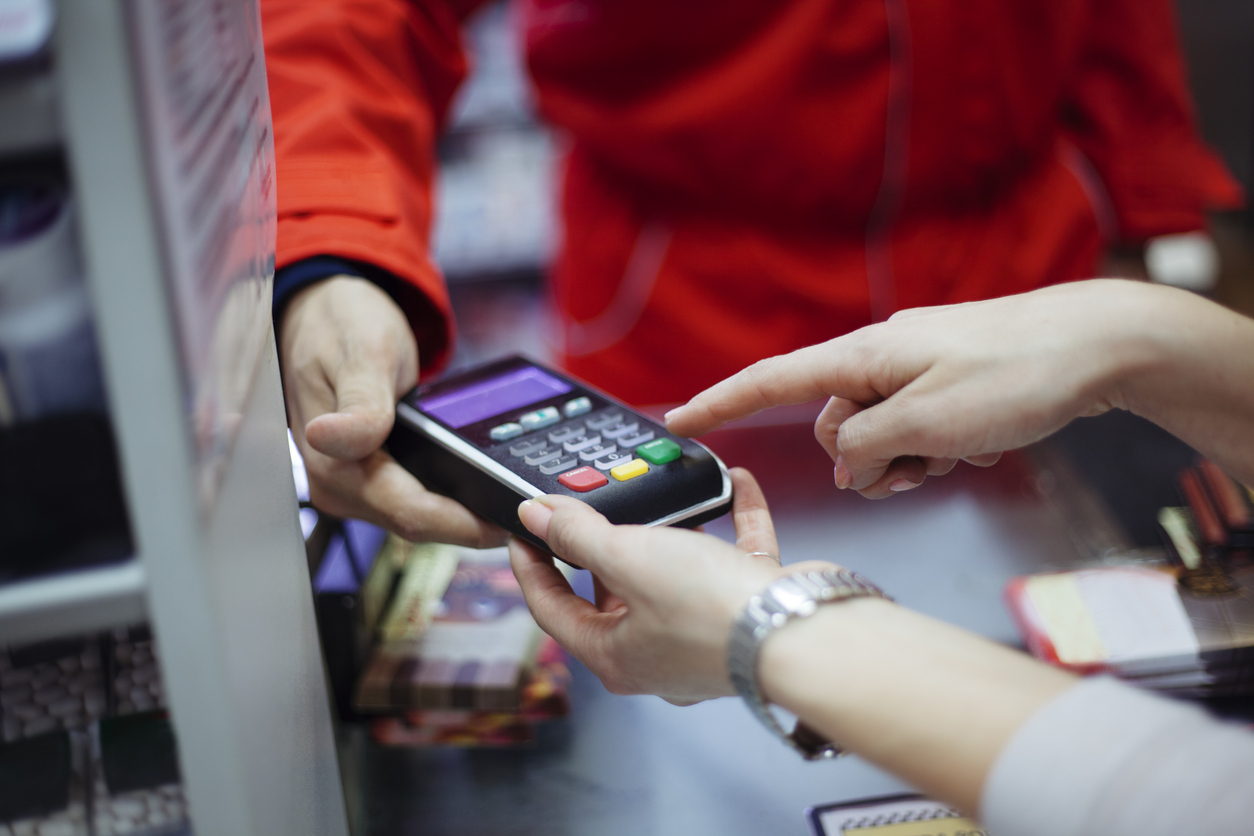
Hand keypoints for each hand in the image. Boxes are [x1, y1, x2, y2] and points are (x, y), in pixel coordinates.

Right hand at [279, 275, 504, 545]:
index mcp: (333, 464)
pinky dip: (453, 496)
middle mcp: (340, 485)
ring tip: (517, 501)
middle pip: (420, 523)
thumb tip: (333, 438)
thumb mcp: (362, 352)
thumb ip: (361, 402)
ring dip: (467, 515)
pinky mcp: (371, 478)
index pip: (410, 513)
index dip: (465, 525)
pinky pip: (418, 498)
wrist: (325, 312)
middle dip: (475, 524)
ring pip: (421, 517)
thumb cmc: (340, 325)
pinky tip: (485, 485)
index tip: (511, 524)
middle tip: (533, 514)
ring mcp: (355, 485)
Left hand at [509, 468, 818, 703]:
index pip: (550, 609)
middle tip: (591, 506)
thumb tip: (536, 515)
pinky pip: (732, 556)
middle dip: (602, 546)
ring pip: (673, 574)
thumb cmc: (709, 611)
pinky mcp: (746, 609)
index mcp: (613, 655)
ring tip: (661, 494)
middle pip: (611, 592)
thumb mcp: (626, 558)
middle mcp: (656, 652)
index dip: (530, 565)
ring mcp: (703, 633)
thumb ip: (578, 534)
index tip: (523, 530)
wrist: (797, 629)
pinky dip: (732, 521)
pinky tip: (736, 484)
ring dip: (669, 532)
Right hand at [664, 280, 1167, 497]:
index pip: (770, 382)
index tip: (680, 424)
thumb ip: (865, 448)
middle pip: (836, 426)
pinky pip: (920, 427)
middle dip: (864, 462)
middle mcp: (881, 357)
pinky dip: (938, 449)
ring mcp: (917, 367)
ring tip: (954, 457)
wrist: (1099, 344)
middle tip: (911, 472)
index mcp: (861, 357)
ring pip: (882, 434)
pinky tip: (977, 448)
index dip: (720, 404)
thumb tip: (844, 462)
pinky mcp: (950, 380)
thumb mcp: (924, 425)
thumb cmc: (1013, 375)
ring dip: (908, 461)